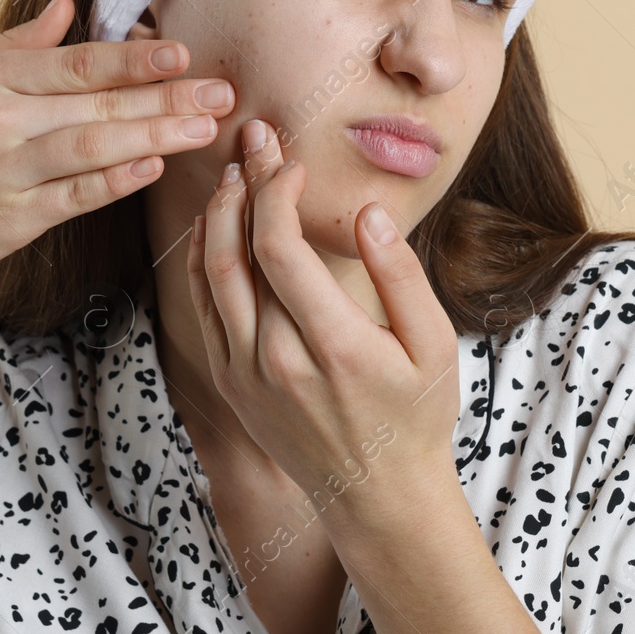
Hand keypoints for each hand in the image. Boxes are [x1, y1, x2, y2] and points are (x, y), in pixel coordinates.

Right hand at [0, 0, 236, 295]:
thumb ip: (17, 44)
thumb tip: (67, 5)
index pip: (77, 61)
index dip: (135, 58)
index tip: (184, 53)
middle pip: (96, 99)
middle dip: (166, 94)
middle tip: (221, 91)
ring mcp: (4, 167)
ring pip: (94, 143)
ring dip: (155, 132)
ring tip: (204, 128)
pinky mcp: (11, 218)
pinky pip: (75, 194)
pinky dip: (117, 178)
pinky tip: (154, 166)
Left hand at [184, 117, 460, 527]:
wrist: (376, 495)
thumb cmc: (415, 414)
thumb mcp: (432, 344)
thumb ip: (400, 274)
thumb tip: (368, 212)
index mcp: (332, 346)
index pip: (280, 250)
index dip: (277, 193)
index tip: (295, 163)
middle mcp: (276, 359)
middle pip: (237, 251)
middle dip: (243, 184)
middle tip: (255, 139)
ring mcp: (244, 373)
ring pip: (209, 275)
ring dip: (216, 214)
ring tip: (234, 171)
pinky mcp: (228, 381)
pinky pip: (202, 306)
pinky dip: (202, 256)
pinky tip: (216, 223)